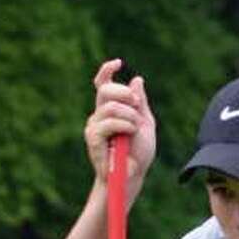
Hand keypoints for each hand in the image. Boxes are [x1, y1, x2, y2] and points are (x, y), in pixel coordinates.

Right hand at [86, 58, 156, 185]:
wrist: (133, 176)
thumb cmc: (139, 154)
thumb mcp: (146, 124)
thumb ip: (141, 103)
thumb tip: (137, 79)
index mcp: (111, 109)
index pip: (103, 85)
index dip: (107, 71)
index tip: (118, 63)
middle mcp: (99, 115)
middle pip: (105, 90)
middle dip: (125, 94)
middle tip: (137, 107)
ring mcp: (94, 126)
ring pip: (111, 106)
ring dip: (130, 116)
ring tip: (135, 130)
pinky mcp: (92, 138)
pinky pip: (109, 122)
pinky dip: (125, 125)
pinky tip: (130, 134)